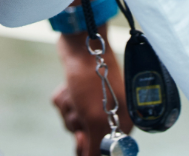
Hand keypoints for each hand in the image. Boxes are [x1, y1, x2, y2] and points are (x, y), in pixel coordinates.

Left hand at [54, 31, 131, 155]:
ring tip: (74, 93)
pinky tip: (67, 86)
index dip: (92, 148)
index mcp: (124, 123)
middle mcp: (113, 113)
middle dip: (78, 124)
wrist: (80, 43)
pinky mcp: (81, 90)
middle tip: (79, 111)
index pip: (108, 150)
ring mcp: (96, 101)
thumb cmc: (91, 80)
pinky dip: (63, 98)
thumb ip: (95, 148)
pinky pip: (67, 107)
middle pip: (88, 139)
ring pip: (74, 122)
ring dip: (69, 109)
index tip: (82, 135)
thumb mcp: (94, 120)